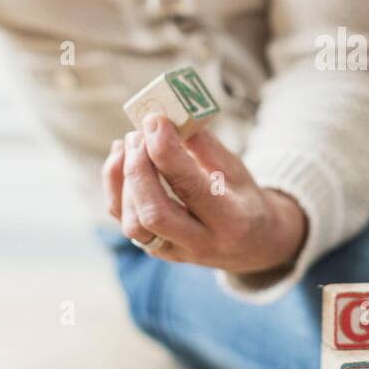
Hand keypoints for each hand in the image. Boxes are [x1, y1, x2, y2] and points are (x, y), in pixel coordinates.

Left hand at [101, 115, 307, 275]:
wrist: (253, 244)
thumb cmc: (243, 198)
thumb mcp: (236, 169)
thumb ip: (204, 145)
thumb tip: (169, 115)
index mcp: (231, 220)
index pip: (190, 188)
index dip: (166, 152)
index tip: (155, 120)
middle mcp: (201, 243)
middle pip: (155, 213)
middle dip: (138, 170)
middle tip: (136, 134)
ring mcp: (175, 253)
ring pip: (134, 225)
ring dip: (123, 180)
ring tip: (128, 144)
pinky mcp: (156, 251)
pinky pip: (126, 224)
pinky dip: (116, 189)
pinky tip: (120, 159)